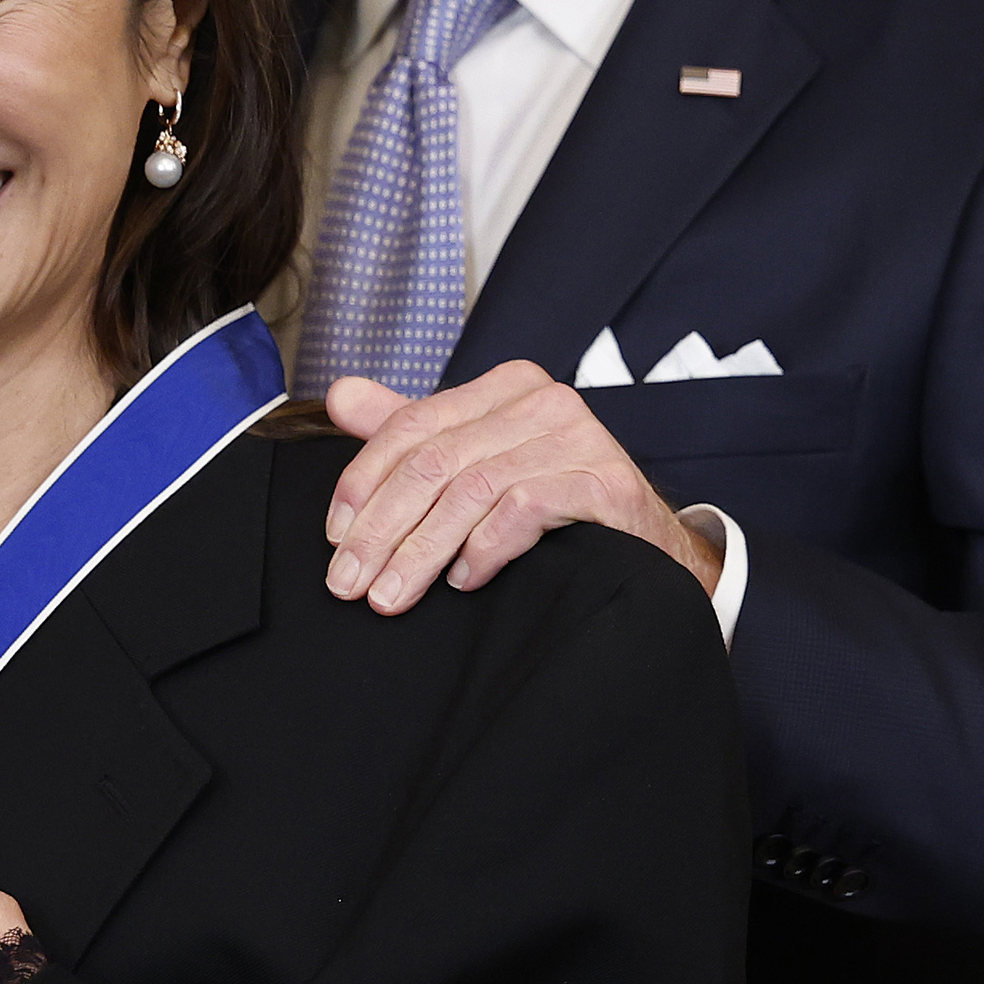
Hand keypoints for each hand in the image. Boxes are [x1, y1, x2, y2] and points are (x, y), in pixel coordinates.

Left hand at [320, 363, 720, 614]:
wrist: (649, 548)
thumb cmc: (556, 504)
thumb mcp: (479, 460)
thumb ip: (413, 431)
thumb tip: (341, 396)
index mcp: (505, 387)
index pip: (413, 424)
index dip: (363, 481)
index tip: (334, 537)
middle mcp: (542, 401)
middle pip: (435, 461)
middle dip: (381, 528)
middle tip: (349, 584)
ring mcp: (578, 437)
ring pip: (471, 489)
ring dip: (420, 551)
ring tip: (391, 596)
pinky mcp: (604, 481)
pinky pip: (523, 509)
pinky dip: (483, 550)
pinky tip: (463, 581)